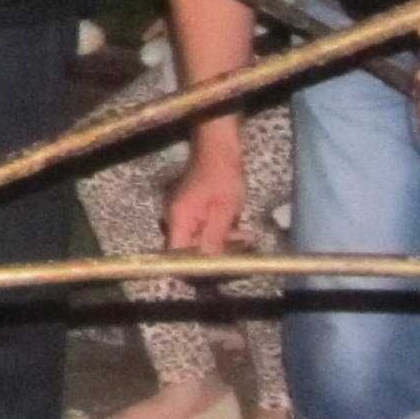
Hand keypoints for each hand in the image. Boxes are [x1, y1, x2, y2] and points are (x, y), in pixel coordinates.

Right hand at [162, 140, 245, 257]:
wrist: (219, 148)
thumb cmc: (223, 176)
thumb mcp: (225, 210)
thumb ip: (215, 238)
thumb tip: (209, 263)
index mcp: (178, 219)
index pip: (175, 254)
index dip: (192, 267)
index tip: (215, 269)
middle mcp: (174, 218)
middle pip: (187, 249)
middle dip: (215, 252)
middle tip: (241, 245)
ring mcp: (181, 213)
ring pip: (197, 239)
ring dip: (221, 241)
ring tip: (245, 235)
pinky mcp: (190, 209)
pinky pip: (201, 228)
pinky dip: (218, 230)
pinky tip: (236, 226)